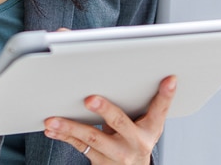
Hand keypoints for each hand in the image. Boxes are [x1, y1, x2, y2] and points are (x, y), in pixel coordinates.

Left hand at [43, 75, 176, 163]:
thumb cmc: (134, 137)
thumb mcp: (144, 121)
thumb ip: (137, 98)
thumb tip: (118, 64)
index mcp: (151, 127)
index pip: (160, 109)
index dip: (166, 94)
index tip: (169, 79)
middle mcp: (137, 141)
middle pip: (119, 122)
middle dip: (105, 110)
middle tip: (90, 99)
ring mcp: (118, 153)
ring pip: (93, 137)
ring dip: (70, 126)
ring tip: (53, 119)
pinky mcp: (101, 160)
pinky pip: (79, 146)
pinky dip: (64, 135)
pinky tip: (51, 128)